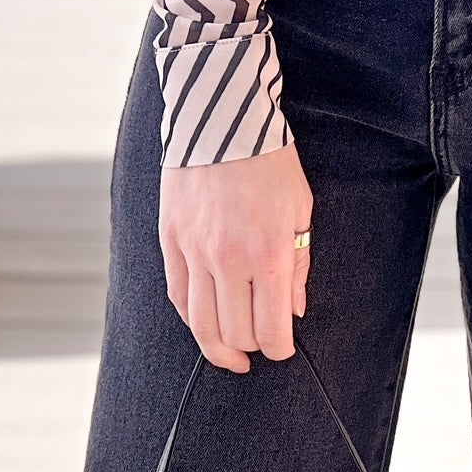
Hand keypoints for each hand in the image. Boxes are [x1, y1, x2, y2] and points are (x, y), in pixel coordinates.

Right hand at [158, 141, 312, 371]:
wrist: (223, 118)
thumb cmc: (270, 161)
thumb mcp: (300, 207)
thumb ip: (298, 263)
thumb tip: (292, 310)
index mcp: (268, 252)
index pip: (271, 330)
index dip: (280, 349)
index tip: (283, 347)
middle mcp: (228, 259)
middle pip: (236, 333)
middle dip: (253, 346)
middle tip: (261, 343)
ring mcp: (195, 251)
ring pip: (201, 325)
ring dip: (219, 347)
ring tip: (231, 353)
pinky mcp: (171, 240)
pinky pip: (178, 296)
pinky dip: (191, 318)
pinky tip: (205, 322)